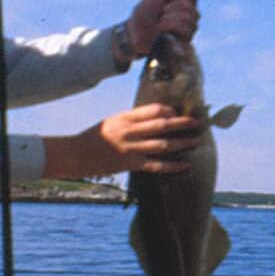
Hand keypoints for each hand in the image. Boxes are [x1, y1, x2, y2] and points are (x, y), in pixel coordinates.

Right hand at [42, 104, 200, 180]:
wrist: (76, 155)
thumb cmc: (95, 136)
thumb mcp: (113, 121)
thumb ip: (133, 119)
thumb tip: (156, 117)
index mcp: (125, 118)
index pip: (152, 110)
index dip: (169, 110)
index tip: (178, 112)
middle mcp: (129, 132)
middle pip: (162, 125)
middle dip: (182, 123)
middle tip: (198, 122)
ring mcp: (131, 149)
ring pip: (162, 145)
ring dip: (182, 143)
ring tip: (196, 141)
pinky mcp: (130, 165)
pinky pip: (156, 165)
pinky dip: (172, 165)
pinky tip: (185, 164)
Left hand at [126, 0, 200, 55]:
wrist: (133, 31)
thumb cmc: (145, 13)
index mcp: (186, 5)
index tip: (164, 1)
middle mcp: (190, 18)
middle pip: (190, 6)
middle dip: (171, 8)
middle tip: (160, 13)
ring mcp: (188, 32)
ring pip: (188, 18)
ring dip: (168, 18)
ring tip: (159, 23)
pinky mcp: (183, 44)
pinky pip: (185, 30)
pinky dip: (169, 26)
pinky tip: (160, 29)